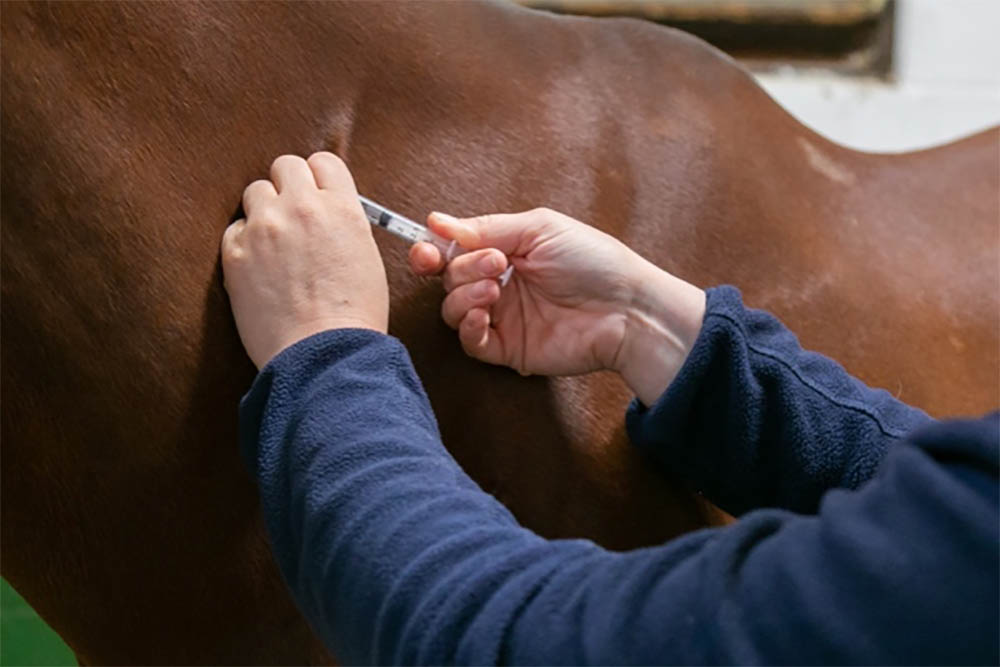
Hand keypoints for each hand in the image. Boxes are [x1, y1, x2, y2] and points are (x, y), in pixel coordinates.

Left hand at [221, 152, 387, 368]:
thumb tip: (327, 215)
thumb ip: (344, 224)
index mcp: (342, 207)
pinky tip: (259, 269)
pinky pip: (234, 228)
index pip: (323, 163)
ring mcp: (265, 228)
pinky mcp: (235, 252)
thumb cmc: (353, 317)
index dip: (318, 179)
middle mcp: (302, 208)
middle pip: (285, 166)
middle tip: (292, 216)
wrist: (324, 354)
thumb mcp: (366, 258)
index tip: (315, 195)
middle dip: (288, 187)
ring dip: (264, 212)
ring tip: (275, 245)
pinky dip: (245, 243)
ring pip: (256, 193)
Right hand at [409, 208, 705, 403]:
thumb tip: (437, 222)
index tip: (426, 250)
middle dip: (461, 268)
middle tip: (495, 264)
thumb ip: (486, 228)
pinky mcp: (508, 349)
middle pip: (449, 278)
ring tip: (496, 289)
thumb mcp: (538, 229)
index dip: (432, 250)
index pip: (453, 251)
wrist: (626, 309)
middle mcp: (499, 283)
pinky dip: (469, 327)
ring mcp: (503, 317)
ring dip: (464, 295)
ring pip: (452, 310)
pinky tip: (487, 314)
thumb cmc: (593, 261)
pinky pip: (470, 342)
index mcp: (504, 250)